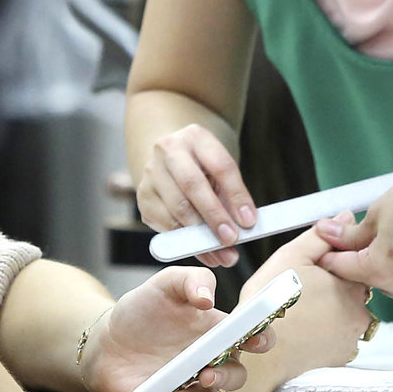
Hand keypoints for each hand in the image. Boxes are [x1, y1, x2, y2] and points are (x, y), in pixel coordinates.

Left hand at [84, 266, 271, 391]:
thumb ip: (191, 280)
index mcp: (216, 333)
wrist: (108, 339)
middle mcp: (209, 362)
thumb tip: (207, 298)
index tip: (254, 340)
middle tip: (207, 374)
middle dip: (226, 378)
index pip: (251, 338)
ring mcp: (189, 386)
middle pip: (235, 377)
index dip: (261, 339)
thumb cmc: (142, 311)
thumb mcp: (164, 285)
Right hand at [136, 124, 256, 267]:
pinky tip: (202, 251)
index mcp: (196, 137)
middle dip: (214, 216)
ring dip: (200, 236)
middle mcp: (168, 150)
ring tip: (221, 254)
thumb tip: (245, 226)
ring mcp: (150, 173)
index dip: (236, 195)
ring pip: (176, 207)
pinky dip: (185, 241)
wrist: (171, 159)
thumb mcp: (219, 170)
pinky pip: (164, 223)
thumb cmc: (203, 168)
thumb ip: (231, 194)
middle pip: (192, 185)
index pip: (220, 166)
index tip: (249, 221)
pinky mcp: (143, 196)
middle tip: (231, 239)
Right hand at [247, 231, 370, 379]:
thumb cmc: (271, 304)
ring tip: (306, 313)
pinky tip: (309, 331)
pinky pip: (344, 339)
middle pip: (355, 290)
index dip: (334, 265)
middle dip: (336, 289)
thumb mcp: (291, 257)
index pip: (356, 264)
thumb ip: (321, 236)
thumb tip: (346, 217)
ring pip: (351, 315)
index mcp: (350, 281)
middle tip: (306, 293)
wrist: (262, 352)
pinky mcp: (345, 355)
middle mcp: (360, 309)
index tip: (315, 272)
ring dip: (335, 313)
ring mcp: (354, 335)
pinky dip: (331, 335)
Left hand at [312, 158, 392, 300]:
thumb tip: (324, 234)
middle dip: (344, 253)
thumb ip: (347, 233)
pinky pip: (388, 272)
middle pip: (354, 274)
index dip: (324, 249)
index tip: (317, 234)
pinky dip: (379, 258)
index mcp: (381, 271)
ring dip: (362, 256)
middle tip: (337, 226)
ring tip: (364, 227)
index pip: (338, 267)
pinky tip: (382, 236)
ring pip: (371, 274)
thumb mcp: (375, 214)